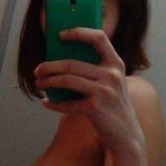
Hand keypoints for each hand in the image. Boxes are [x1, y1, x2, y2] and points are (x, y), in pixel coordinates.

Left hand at [34, 28, 144, 156]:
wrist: (127, 133)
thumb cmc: (113, 104)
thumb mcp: (112, 81)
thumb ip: (97, 68)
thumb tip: (62, 58)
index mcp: (116, 63)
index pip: (98, 38)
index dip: (79, 32)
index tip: (60, 35)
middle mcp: (112, 75)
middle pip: (72, 64)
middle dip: (49, 66)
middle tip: (38, 70)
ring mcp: (104, 92)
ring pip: (67, 80)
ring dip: (48, 82)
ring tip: (39, 83)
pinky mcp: (95, 108)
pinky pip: (67, 103)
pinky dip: (53, 103)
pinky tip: (46, 102)